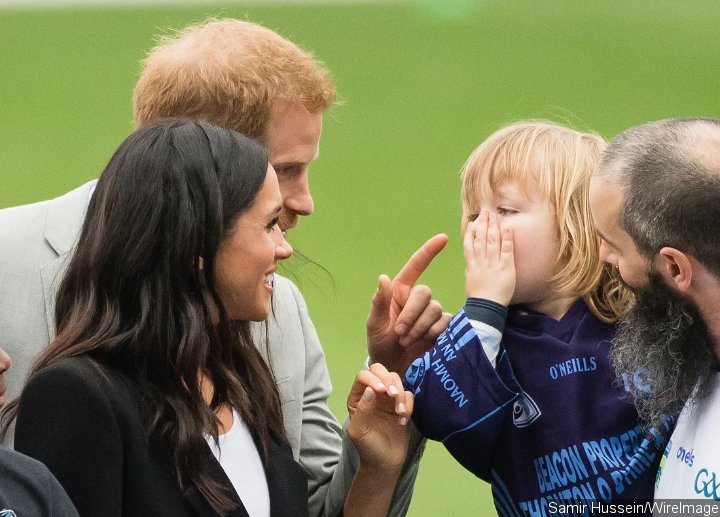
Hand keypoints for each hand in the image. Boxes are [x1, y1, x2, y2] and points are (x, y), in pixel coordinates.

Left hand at [346, 363, 413, 471]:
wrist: (384, 463)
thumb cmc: (367, 448)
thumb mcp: (358, 431)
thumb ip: (362, 410)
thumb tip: (371, 390)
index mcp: (357, 397)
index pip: (363, 376)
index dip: (372, 379)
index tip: (381, 391)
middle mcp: (372, 393)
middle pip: (379, 370)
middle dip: (388, 380)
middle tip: (393, 395)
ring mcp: (387, 398)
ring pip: (396, 379)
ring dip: (400, 394)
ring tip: (400, 412)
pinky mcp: (402, 405)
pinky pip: (408, 394)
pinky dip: (408, 405)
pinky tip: (403, 420)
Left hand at [366, 234, 451, 374]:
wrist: (393, 367)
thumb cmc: (380, 343)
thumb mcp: (375, 324)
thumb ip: (380, 302)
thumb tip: (383, 278)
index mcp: (400, 292)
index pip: (415, 267)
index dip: (429, 251)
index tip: (443, 238)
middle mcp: (417, 299)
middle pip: (424, 293)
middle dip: (412, 314)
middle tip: (400, 332)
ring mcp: (431, 313)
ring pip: (435, 309)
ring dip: (420, 327)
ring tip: (407, 341)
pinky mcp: (442, 327)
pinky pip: (445, 322)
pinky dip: (432, 333)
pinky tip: (423, 343)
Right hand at [464, 211, 514, 305]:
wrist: (486, 308)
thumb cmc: (478, 298)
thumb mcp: (470, 279)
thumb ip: (471, 266)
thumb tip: (471, 257)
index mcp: (472, 265)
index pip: (470, 244)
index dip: (472, 231)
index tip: (474, 222)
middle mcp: (482, 261)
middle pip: (481, 238)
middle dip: (483, 224)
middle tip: (485, 211)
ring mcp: (493, 264)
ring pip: (492, 241)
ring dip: (493, 227)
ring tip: (494, 215)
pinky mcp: (506, 268)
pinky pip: (507, 251)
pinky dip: (507, 240)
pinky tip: (508, 229)